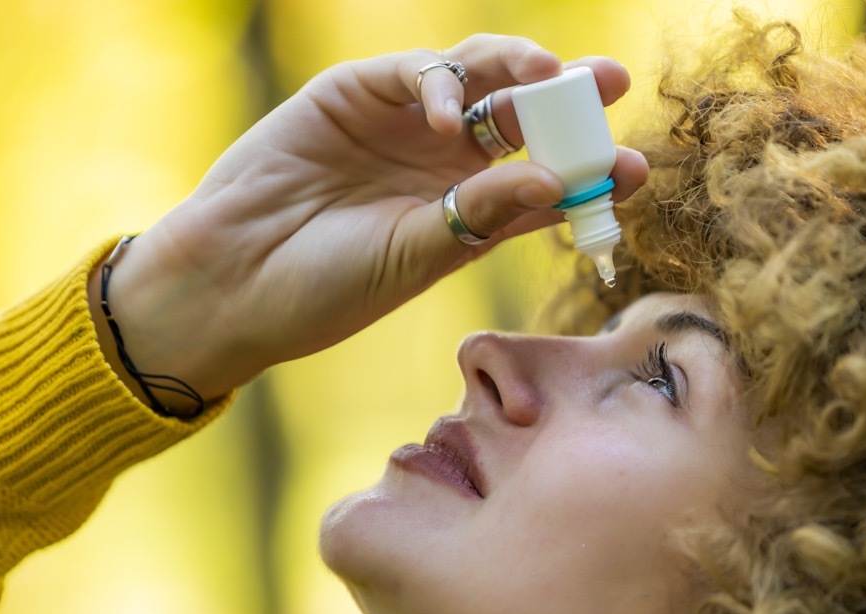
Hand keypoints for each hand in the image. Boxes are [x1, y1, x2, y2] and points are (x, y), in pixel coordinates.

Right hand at [91, 34, 649, 405]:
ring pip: (479, 79)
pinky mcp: (356, 94)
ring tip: (545, 78)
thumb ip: (481, 217)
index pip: (541, 181)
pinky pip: (419, 72)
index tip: (633, 168)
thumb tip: (558, 181)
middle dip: (565, 99)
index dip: (586, 168)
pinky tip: (452, 120)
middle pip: (521, 118)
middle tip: (608, 84)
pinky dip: (444, 85)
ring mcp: (401, 126)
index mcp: (463, 216)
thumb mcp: (415, 259)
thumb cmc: (323, 290)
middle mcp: (441, 165)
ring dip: (516, 72)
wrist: (232, 280)